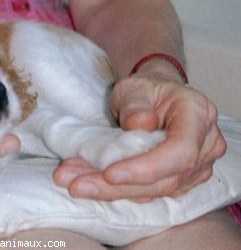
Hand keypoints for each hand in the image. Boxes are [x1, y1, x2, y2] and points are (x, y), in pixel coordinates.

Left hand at [54, 75, 225, 201]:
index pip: (180, 151)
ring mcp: (195, 168)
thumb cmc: (147, 90)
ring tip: (73, 182)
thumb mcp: (135, 87)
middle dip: (116, 186)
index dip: (146, 167)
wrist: (154, 99)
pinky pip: (145, 192)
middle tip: (75, 184)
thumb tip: (140, 123)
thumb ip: (136, 104)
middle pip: (164, 179)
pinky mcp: (178, 182)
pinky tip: (85, 182)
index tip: (110, 173)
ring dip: (108, 190)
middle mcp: (205, 146)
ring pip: (152, 191)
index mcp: (198, 115)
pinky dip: (113, 189)